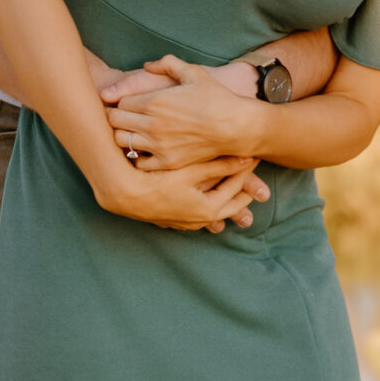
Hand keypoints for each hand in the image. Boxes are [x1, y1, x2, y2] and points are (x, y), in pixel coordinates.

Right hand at [102, 156, 270, 233]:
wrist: (123, 194)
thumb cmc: (157, 179)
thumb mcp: (191, 170)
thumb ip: (220, 165)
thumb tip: (247, 159)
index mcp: (209, 208)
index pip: (236, 187)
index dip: (246, 170)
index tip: (254, 157)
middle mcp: (200, 220)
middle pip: (231, 205)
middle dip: (244, 191)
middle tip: (256, 180)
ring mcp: (186, 223)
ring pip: (215, 212)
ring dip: (227, 199)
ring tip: (237, 190)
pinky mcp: (172, 221)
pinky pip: (198, 214)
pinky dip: (208, 204)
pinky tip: (208, 199)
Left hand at [109, 56, 266, 167]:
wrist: (236, 126)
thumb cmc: (216, 97)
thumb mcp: (194, 73)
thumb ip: (168, 65)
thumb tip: (148, 66)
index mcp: (154, 101)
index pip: (119, 103)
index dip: (121, 102)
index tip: (128, 104)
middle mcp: (152, 124)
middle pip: (115, 122)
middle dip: (117, 118)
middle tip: (127, 118)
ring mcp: (159, 145)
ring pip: (122, 142)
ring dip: (125, 136)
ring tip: (135, 133)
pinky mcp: (167, 162)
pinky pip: (139, 162)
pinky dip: (139, 156)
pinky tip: (148, 149)